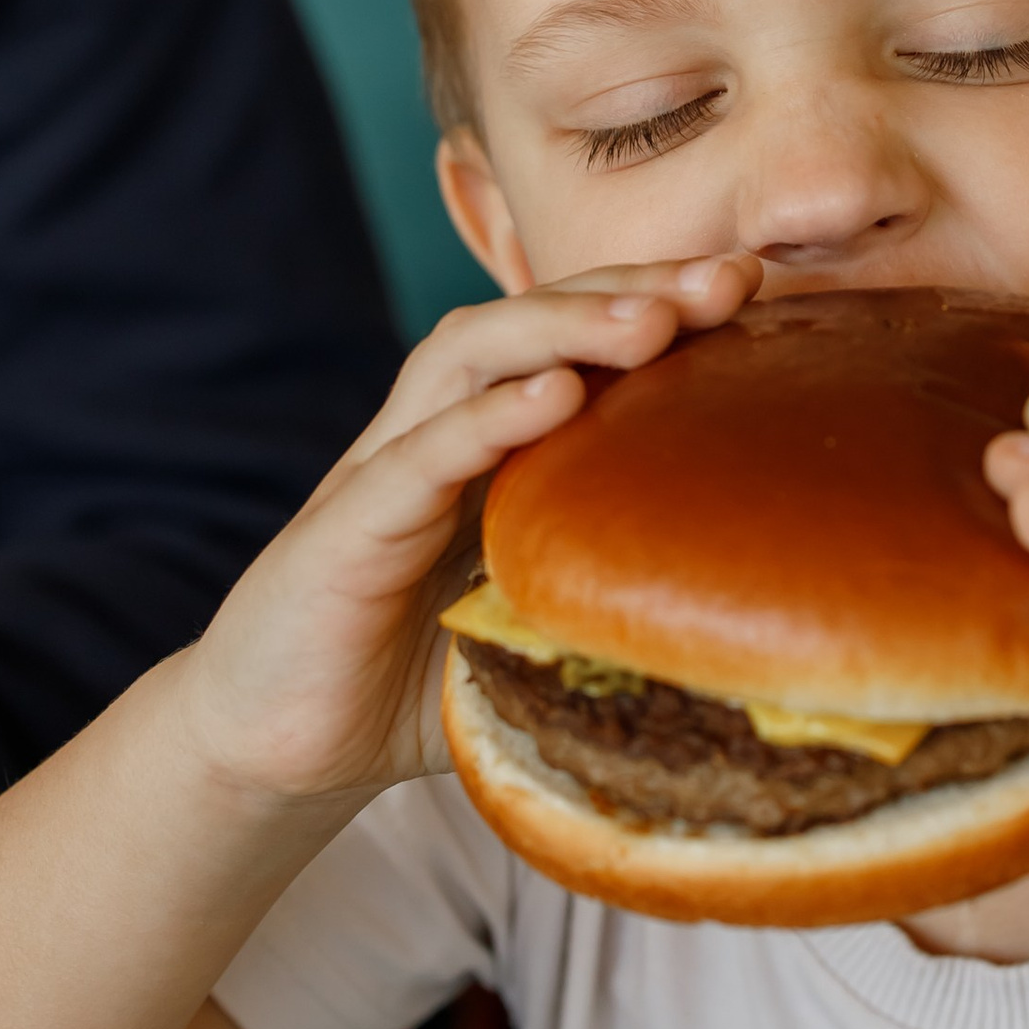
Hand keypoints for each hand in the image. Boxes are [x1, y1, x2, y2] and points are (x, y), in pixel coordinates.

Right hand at [176, 252, 761, 805]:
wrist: (272, 752)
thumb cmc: (410, 682)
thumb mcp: (537, 632)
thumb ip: (616, 609)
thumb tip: (749, 635)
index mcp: (489, 449)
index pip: (577, 343)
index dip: (659, 303)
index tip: (756, 289)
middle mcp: (435, 434)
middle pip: (531, 320)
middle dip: (631, 286)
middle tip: (729, 277)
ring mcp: (383, 473)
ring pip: (469, 357)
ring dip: (563, 325)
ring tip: (653, 319)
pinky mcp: (343, 531)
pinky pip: (416, 456)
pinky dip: (486, 417)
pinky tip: (554, 394)